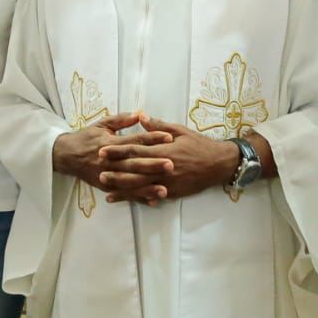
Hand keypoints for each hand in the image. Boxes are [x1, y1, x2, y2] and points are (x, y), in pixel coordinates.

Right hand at [52, 113, 172, 200]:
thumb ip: (121, 120)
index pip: (134, 141)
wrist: (66, 155)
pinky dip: (138, 198)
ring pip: (129, 182)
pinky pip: (124, 194)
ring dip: (147, 186)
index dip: (151, 138)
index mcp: (109, 143)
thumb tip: (140, 113)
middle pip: (133, 163)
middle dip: (152, 164)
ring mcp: (107, 176)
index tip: (168, 137)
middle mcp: (108, 161)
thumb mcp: (102, 124)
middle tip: (171, 164)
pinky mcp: (106, 187)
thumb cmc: (86, 137)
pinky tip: (152, 201)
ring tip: (165, 189)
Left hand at [97, 115, 240, 201]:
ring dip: (122, 187)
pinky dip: (137, 198)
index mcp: (164, 149)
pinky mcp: (172, 192)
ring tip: (106, 188)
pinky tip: (125, 200)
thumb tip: (140, 117)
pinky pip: (151, 195)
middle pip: (135, 169)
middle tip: (98, 169)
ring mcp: (168, 182)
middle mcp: (164, 167)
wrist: (219, 164)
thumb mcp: (180, 130)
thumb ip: (158, 126)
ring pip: (140, 185)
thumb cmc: (199, 144)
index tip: (103, 149)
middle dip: (115, 170)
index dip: (118, 150)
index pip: (136, 150)